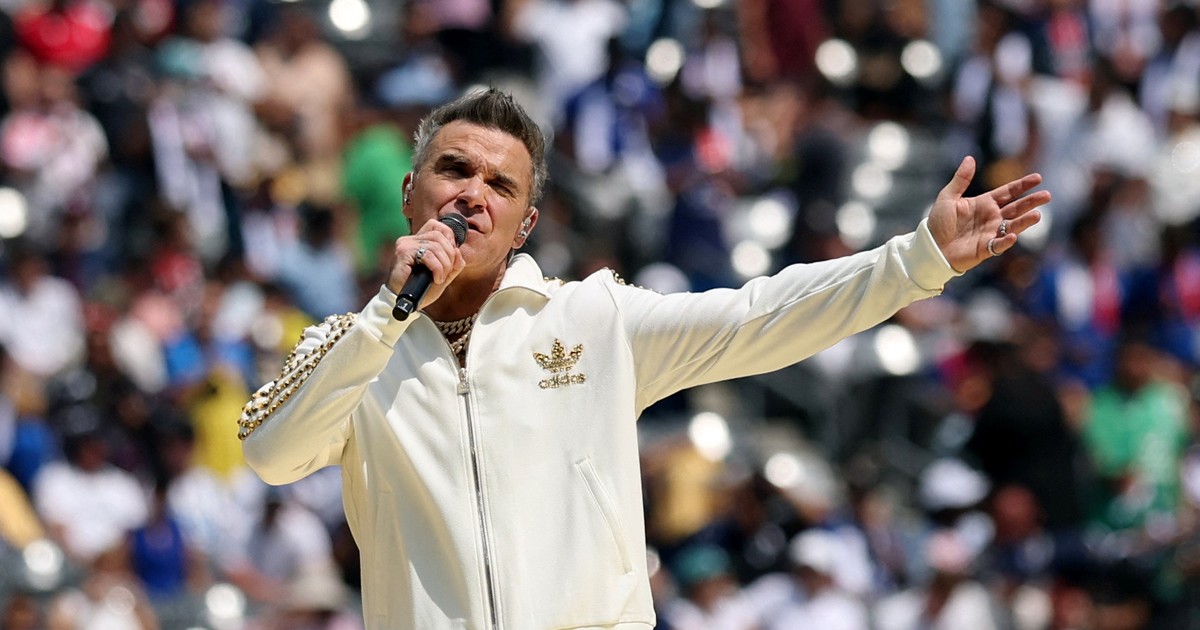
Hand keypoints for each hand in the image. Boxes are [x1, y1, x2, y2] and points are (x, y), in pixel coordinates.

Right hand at [387, 219, 466, 308]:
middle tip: (447, 272)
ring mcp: (405, 245)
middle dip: (450, 255)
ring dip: (444, 264)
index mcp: (417, 241)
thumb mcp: (443, 275)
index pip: (436, 226)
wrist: (405, 303)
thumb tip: (458, 252)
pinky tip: (436, 278)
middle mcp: (410, 240)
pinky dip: (437, 268)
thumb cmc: (421, 289)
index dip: (449, 237)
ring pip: (435, 246)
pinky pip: (428, 255)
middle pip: (439, 235)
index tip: (451, 256)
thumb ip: (453, 264)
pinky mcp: (403, 254)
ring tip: (440, 277)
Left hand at [927, 156, 1050, 271]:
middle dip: (1031, 202)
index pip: (1008, 192)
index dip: (1022, 185)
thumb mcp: (948, 197)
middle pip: (1016, 208)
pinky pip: (998, 245)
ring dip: (1024, 221)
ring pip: (1012, 226)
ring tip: (1037, 215)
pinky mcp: (985, 249)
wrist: (931, 246)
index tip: (1038, 178)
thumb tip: (970, 158)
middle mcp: (991, 217)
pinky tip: (1012, 235)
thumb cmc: (938, 222)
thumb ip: (961, 179)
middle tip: (1047, 195)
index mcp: (984, 203)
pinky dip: (1005, 241)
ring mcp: (990, 233)